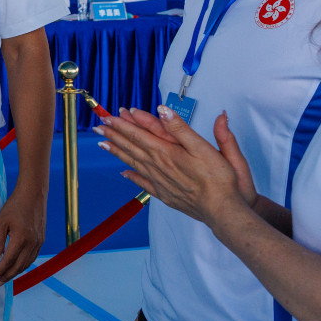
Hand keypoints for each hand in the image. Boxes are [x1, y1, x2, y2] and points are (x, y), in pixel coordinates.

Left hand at [0, 187, 44, 284]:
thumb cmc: (15, 205)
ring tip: (7, 277)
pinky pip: (33, 257)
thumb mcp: (2, 221)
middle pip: (19, 266)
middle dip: (8, 275)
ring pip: (27, 263)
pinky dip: (24, 264)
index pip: (9, 260)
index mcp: (21, 239)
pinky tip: (18, 266)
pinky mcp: (41, 239)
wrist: (33, 194)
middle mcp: (32, 243)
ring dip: (16, 272)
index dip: (1, 270)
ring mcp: (38, 242)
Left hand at [95, 106, 256, 225]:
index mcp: (167, 152)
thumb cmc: (217, 179)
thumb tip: (162, 110)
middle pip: (132, 147)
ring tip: (103, 144)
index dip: (124, 124)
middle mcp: (159, 166)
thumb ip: (180, 128)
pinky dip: (131, 176)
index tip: (111, 115)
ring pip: (133, 162)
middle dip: (115, 135)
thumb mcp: (203, 146)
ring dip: (117, 151)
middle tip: (99, 126)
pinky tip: (123, 173)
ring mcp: (160, 181)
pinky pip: (142, 183)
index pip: (139, 134)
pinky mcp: (165, 194)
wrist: (221, 209)